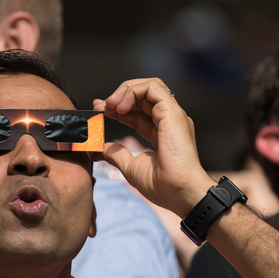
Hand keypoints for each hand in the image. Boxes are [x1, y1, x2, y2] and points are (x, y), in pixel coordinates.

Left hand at [93, 78, 212, 217]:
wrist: (179, 191)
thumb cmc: (163, 185)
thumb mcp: (131, 167)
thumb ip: (117, 154)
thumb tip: (100, 149)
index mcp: (162, 132)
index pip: (138, 112)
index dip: (117, 108)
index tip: (99, 111)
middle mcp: (169, 120)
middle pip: (144, 95)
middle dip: (119, 96)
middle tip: (101, 106)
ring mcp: (172, 115)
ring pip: (150, 86)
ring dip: (126, 90)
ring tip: (111, 105)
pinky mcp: (172, 112)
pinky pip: (152, 88)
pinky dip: (133, 92)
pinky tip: (121, 107)